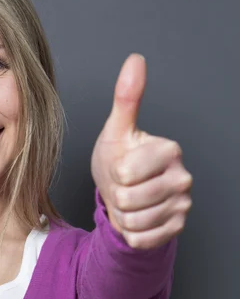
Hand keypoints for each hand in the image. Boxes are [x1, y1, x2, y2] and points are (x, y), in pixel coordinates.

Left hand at [91, 54, 192, 249]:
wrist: (122, 193)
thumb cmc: (118, 158)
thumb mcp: (116, 130)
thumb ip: (127, 97)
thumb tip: (135, 59)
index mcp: (169, 150)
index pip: (125, 173)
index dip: (114, 173)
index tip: (121, 166)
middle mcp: (183, 177)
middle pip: (128, 198)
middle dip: (116, 194)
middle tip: (123, 186)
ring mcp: (183, 205)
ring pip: (133, 220)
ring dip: (121, 214)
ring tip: (128, 200)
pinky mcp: (177, 229)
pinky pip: (140, 239)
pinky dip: (130, 231)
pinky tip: (136, 217)